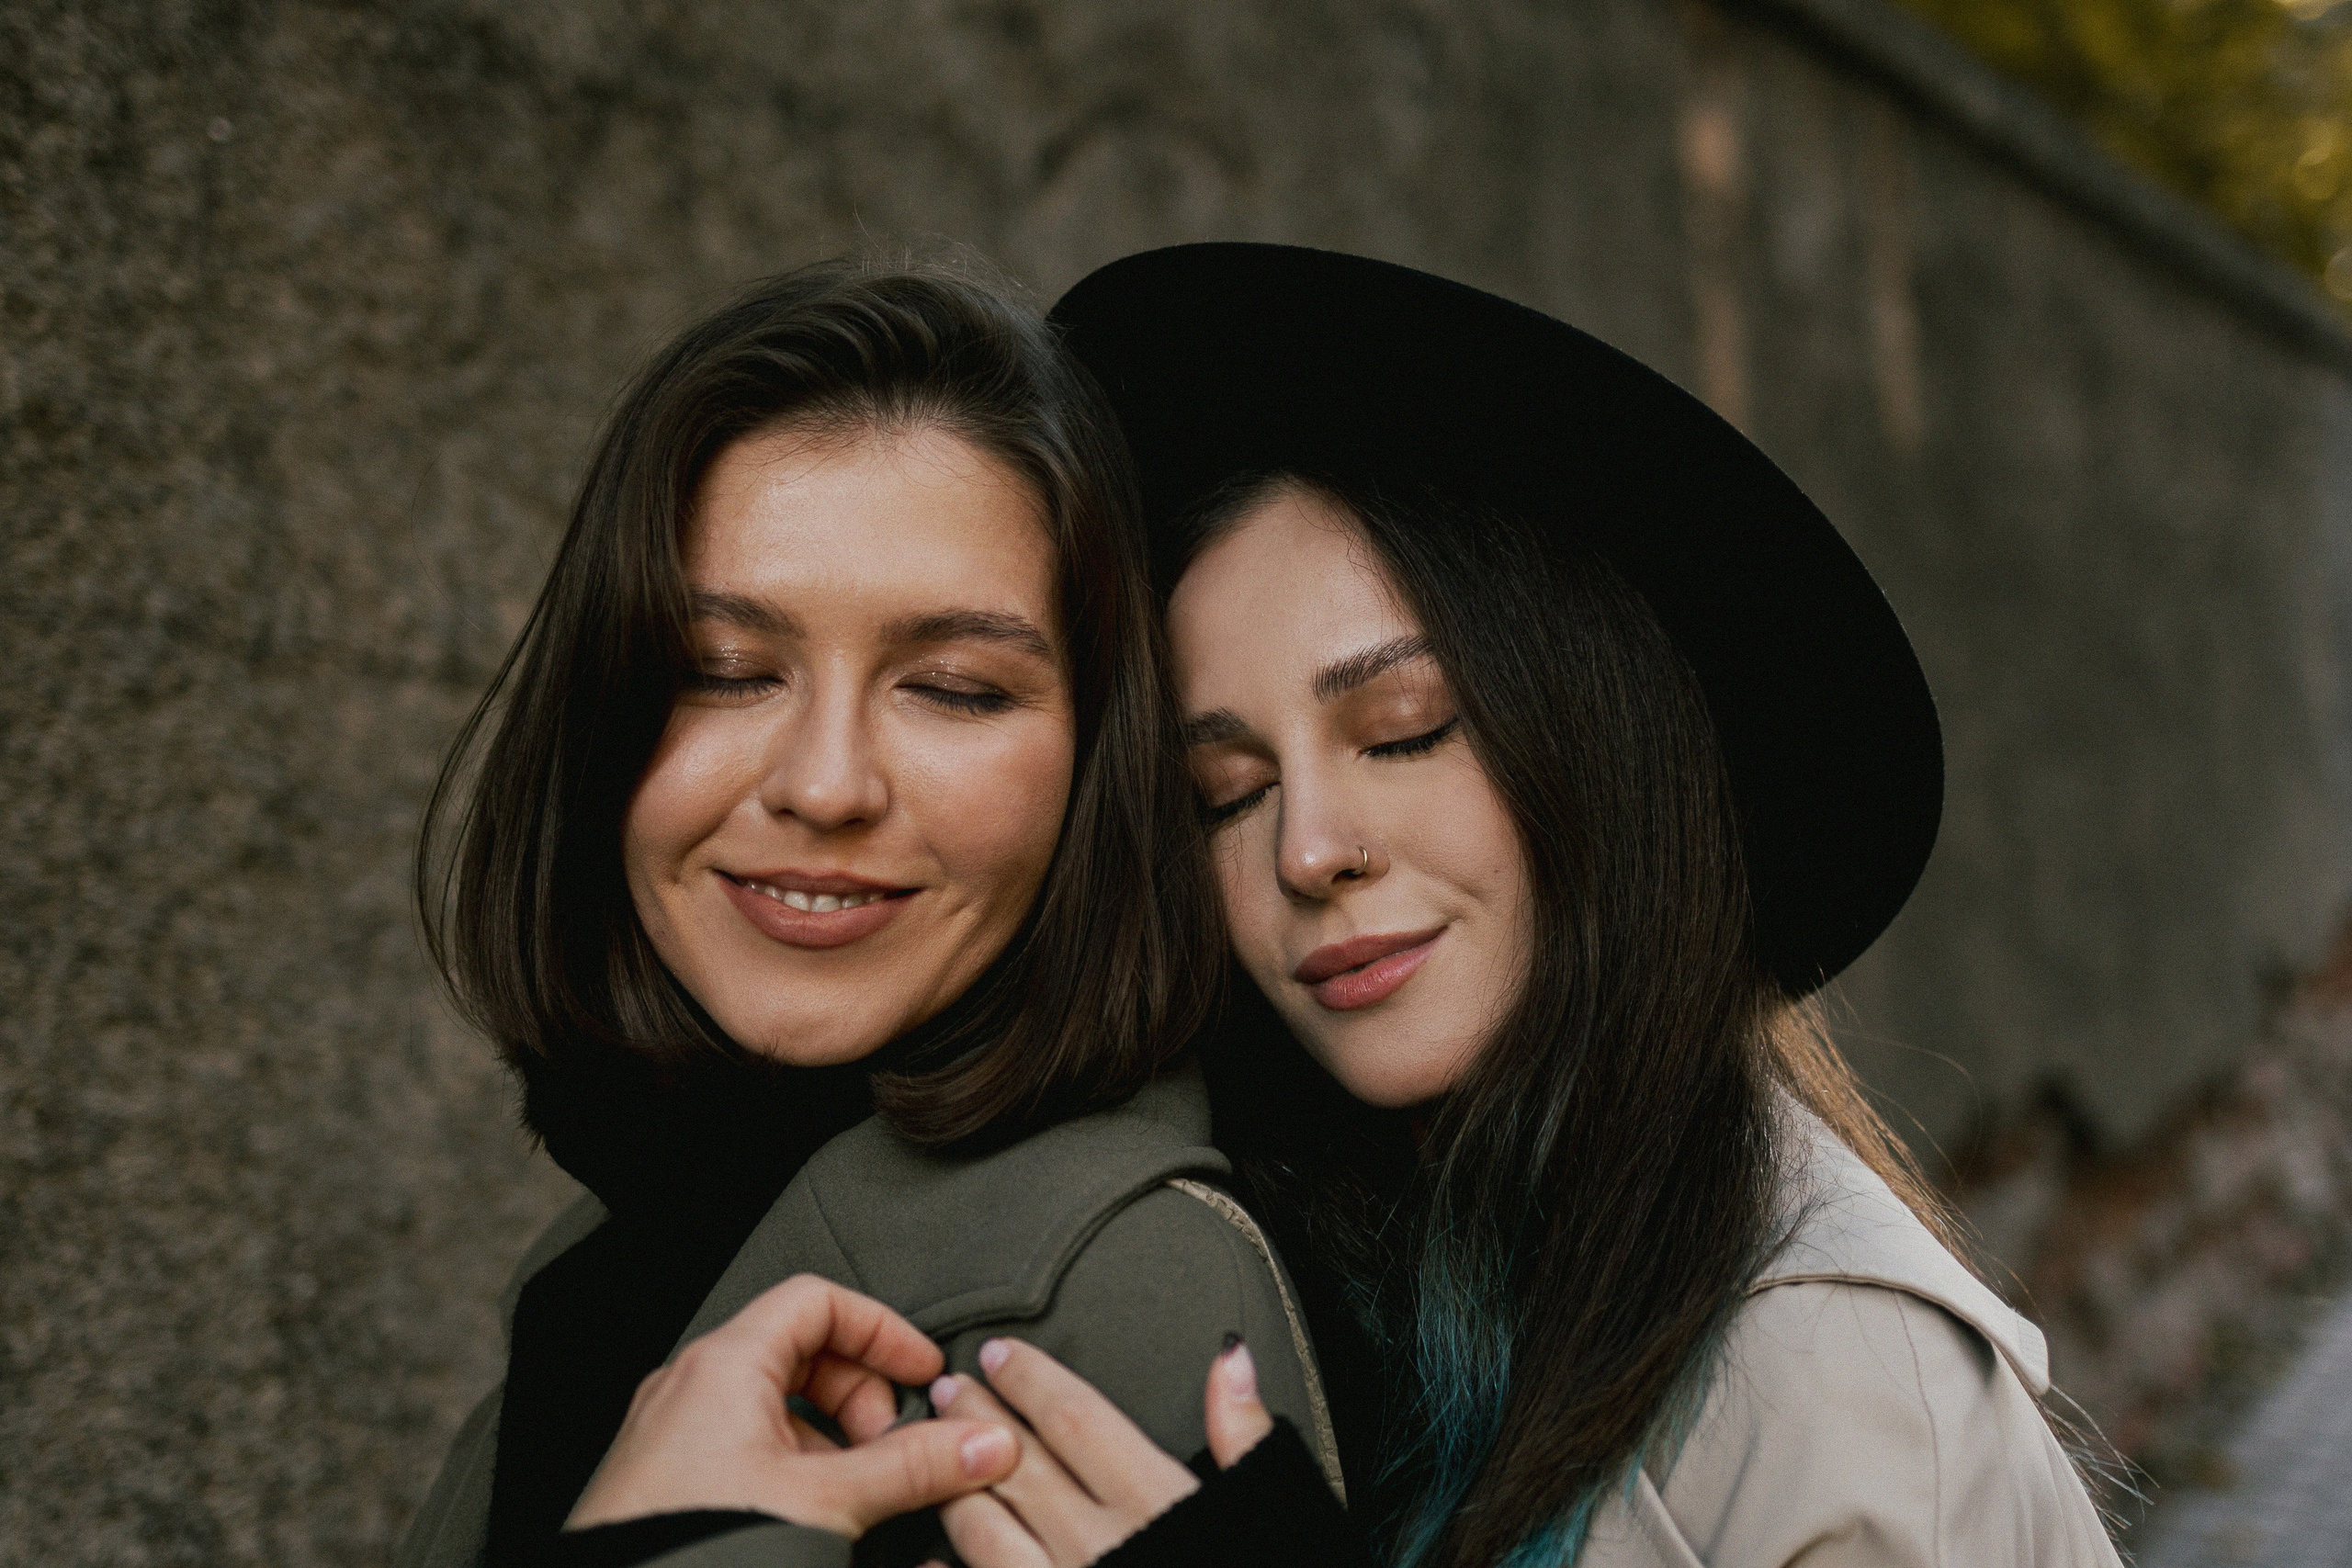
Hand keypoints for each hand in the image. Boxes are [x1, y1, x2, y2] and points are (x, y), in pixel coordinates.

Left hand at [566, 1274, 1018, 1538]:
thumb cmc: (697, 1551)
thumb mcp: (828, 1503)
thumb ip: (913, 1468)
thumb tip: (982, 1443)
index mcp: (724, 1365)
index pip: (819, 1301)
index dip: (882, 1330)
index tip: (923, 1373)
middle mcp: (689, 1388)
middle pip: (800, 1352)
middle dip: (861, 1395)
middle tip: (894, 1447)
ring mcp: (673, 1436)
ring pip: (773, 1408)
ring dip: (831, 1440)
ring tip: (859, 1493)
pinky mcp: (665, 1484)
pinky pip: (744, 1449)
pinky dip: (793, 1468)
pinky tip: (815, 1521)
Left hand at [931, 1335, 1276, 1567]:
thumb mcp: (1271, 1510)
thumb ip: (1242, 1434)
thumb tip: (1229, 1360)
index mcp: (1155, 1504)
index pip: (1076, 1418)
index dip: (1032, 1380)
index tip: (1000, 1356)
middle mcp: (1098, 1547)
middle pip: (1018, 1463)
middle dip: (974, 1416)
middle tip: (946, 1385)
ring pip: (982, 1529)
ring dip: (953, 1484)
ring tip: (932, 1452)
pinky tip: (929, 1563)